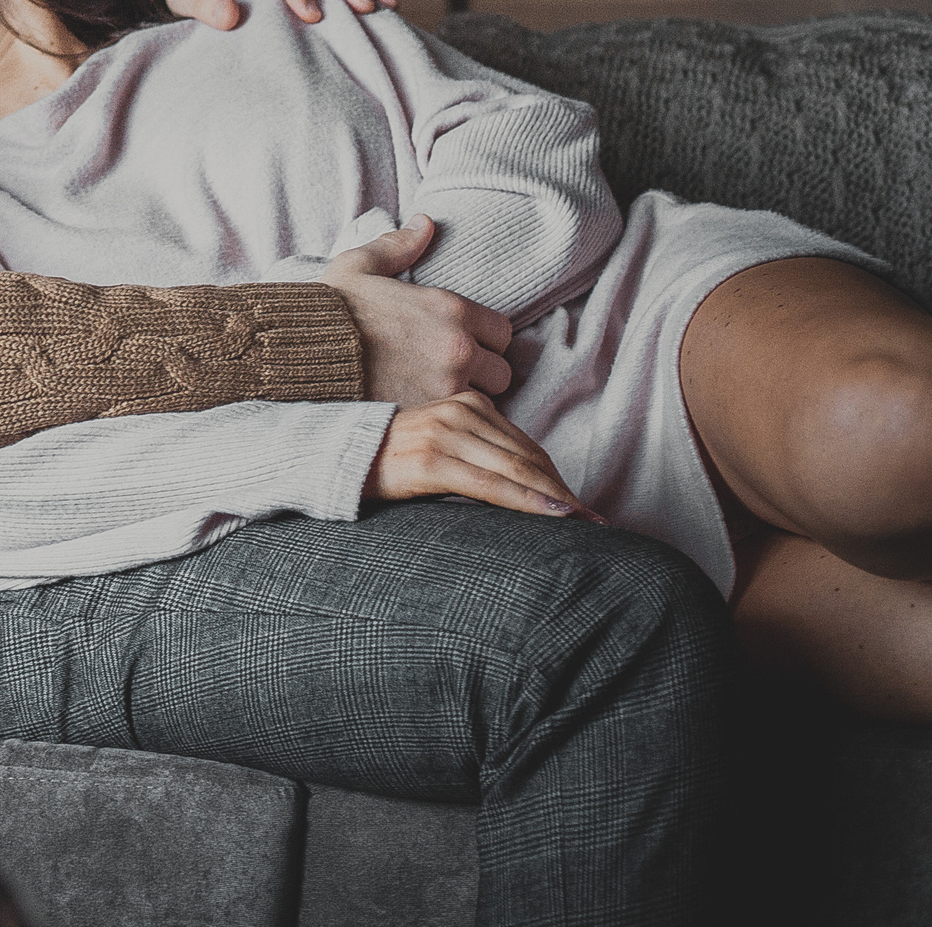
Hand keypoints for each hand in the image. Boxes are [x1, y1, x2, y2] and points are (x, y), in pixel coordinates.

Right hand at [320, 215, 513, 404]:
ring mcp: (444, 387)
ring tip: (438, 396)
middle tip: (452, 374)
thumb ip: (399, 246)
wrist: (300, 350)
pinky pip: (453, 422)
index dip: (485, 339)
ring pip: (482, 402)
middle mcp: (458, 349)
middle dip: (482, 374)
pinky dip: (443, 419)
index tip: (463, 344)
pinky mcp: (425, 415)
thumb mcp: (361, 265)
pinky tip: (424, 412)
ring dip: (465, 400)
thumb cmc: (331, 309)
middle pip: (501, 373)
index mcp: (452, 310)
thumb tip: (424, 223)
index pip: (502, 333)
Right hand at [364, 390, 604, 522]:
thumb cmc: (387, 461)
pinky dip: (526, 502)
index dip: (557, 481)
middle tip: (596, 524)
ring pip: (517, 471)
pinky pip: (490, 485)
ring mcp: (445, 434)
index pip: (526, 448)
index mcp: (466, 405)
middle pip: (528, 459)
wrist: (334, 458)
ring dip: (555, 501)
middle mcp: (460, 412)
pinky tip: (552, 517)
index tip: (583, 510)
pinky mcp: (431, 460)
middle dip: (564, 494)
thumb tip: (523, 488)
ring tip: (583, 527)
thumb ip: (476, 454)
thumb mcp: (437, 447)